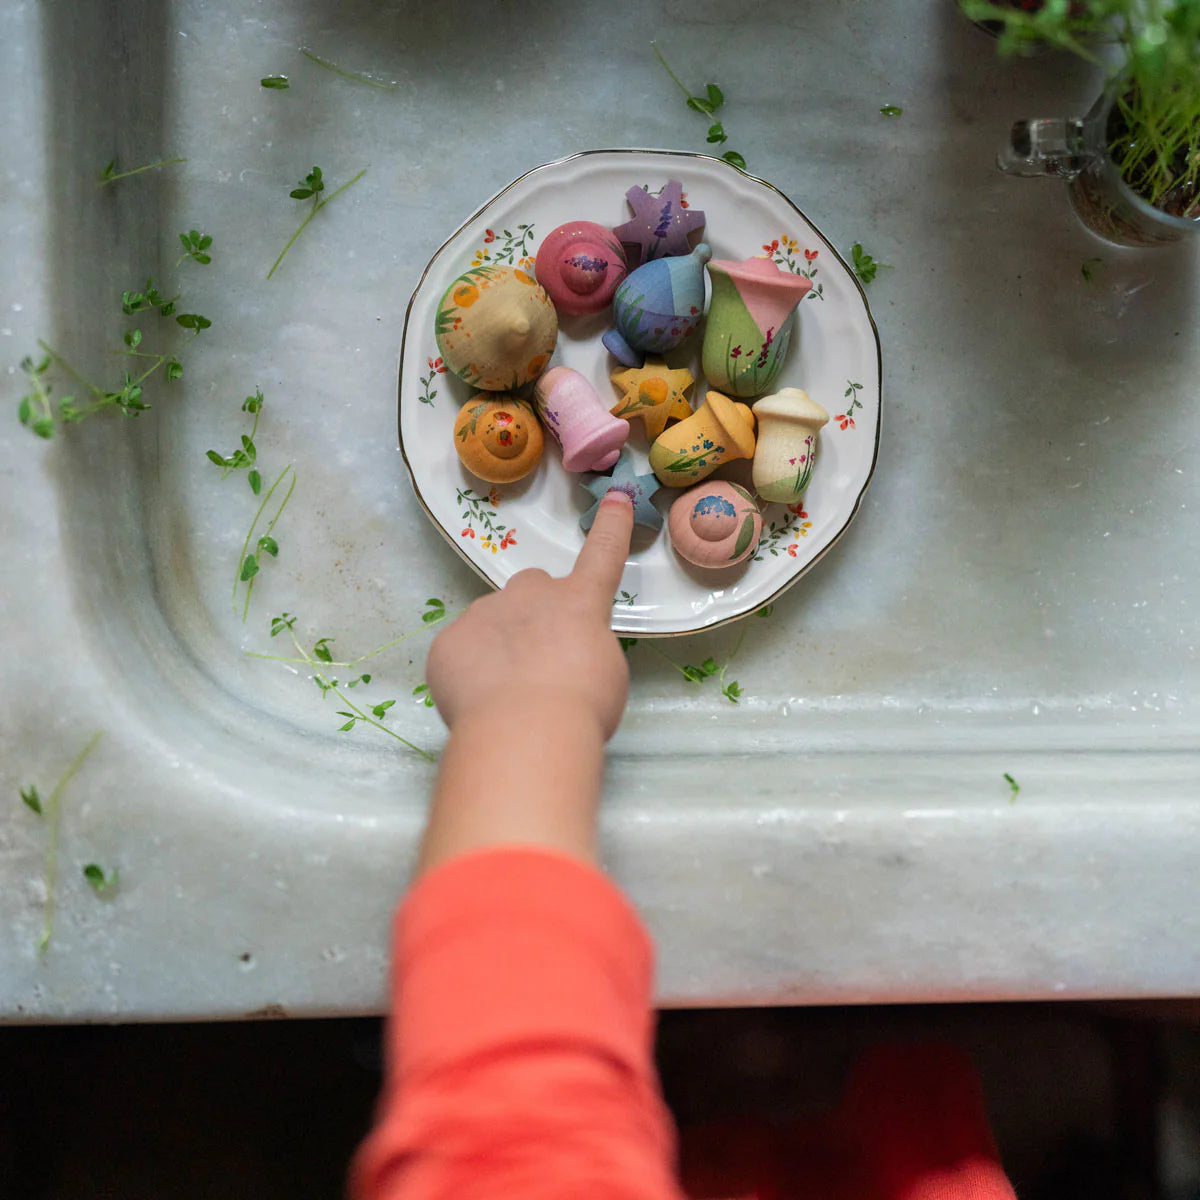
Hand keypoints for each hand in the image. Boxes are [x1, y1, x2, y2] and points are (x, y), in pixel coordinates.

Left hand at [426, 491, 634, 740]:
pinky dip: (468, 672)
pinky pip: (460, 651)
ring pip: (492, 621)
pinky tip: (479, 702)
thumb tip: (559, 656)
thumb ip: (583, 648)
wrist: (525, 730)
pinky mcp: (448, 640)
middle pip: (532, 589)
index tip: (615, 498)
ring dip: (500, 646)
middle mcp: (530, 595)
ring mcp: (484, 613)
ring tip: (507, 693)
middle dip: (535, 614)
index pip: (601, 555)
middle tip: (540, 660)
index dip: (610, 526)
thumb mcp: (604, 674)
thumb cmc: (581, 706)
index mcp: (579, 602)